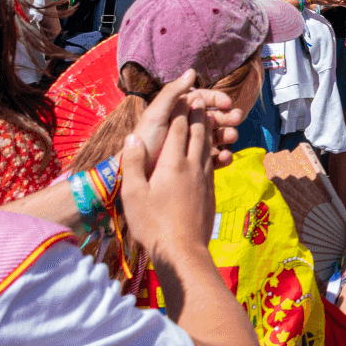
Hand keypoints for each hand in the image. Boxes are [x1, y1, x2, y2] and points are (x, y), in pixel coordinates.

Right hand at [119, 94, 215, 266]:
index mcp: (172, 165)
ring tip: (209, 118)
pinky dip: (213, 151)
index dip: (181, 112)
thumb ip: (134, 163)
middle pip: (198, 135)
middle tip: (200, 99)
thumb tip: (133, 137)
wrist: (183, 251)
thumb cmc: (153, 224)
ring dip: (209, 131)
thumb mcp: (134, 194)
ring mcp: (205, 180)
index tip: (184, 94)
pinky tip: (211, 152)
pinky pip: (212, 164)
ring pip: (208, 148)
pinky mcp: (210, 192)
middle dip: (198, 115)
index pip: (178, 131)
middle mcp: (192, 168)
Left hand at [132, 71, 242, 167]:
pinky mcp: (194, 162)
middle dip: (227, 116)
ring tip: (232, 137)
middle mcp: (186, 125)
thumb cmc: (145, 140)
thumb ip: (173, 92)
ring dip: (227, 134)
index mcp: (178, 110)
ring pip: (216, 136)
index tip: (227, 104)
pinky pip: (214, 158)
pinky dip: (222, 157)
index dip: (217, 99)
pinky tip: (225, 157)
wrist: (137, 171)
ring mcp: (191, 144)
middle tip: (237, 119)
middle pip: (214, 116)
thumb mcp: (156, 114)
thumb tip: (192, 71)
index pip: (203, 99)